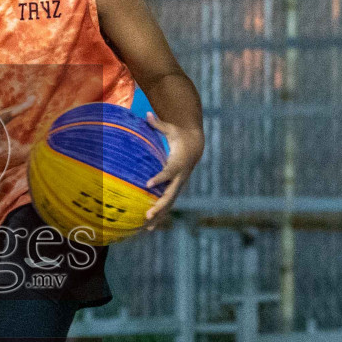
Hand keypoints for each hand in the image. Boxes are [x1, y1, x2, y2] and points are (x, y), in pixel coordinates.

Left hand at [142, 112, 202, 228]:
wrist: (195, 145)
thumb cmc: (179, 136)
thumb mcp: (170, 129)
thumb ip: (158, 124)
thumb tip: (146, 114)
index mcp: (177, 163)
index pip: (168, 172)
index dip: (159, 178)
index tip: (147, 184)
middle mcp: (180, 177)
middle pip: (170, 194)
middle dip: (159, 205)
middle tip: (147, 214)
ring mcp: (179, 185)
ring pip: (169, 203)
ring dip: (159, 215)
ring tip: (147, 226)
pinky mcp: (177, 189)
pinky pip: (168, 203)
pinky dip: (160, 215)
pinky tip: (150, 226)